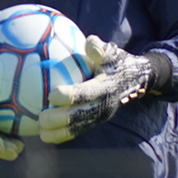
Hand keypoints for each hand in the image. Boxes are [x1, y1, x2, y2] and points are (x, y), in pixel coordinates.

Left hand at [39, 36, 155, 144]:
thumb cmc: (117, 63)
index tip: (52, 94)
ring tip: (42, 134)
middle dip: (61, 120)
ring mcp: (101, 116)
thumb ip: (101, 49)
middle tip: (41, 118)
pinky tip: (47, 136)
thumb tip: (89, 42)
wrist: (135, 81)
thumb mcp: (113, 54)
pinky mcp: (96, 122)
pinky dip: (64, 135)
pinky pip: (79, 130)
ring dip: (60, 133)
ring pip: (79, 128)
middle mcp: (105, 106)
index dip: (70, 96)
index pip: (87, 93)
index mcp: (106, 88)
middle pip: (81, 116)